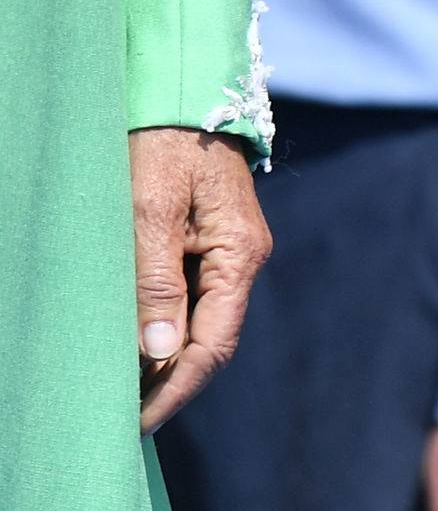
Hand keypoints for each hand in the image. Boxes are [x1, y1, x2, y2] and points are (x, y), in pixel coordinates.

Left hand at [131, 127, 271, 433]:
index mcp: (239, 254)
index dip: (177, 388)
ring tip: (124, 388)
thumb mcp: (150, 210)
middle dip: (170, 382)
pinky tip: (135, 339)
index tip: (138, 423)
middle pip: (211, 338)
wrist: (180, 88)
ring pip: (199, 319)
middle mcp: (242, 258)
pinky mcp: (209, 237)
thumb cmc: (163, 142)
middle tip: (124, 417)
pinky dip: (164, 323)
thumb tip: (161, 351)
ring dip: (165, 356)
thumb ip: (157, 281)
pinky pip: (190, 293)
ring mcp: (228, 248)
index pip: (213, 345)